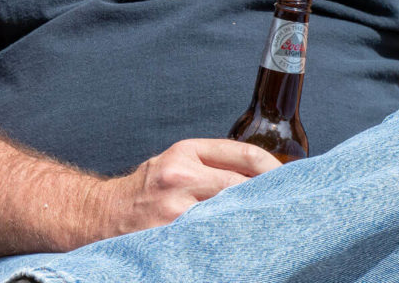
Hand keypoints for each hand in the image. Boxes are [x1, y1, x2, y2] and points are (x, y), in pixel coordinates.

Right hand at [92, 137, 281, 236]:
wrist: (105, 215)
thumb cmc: (146, 191)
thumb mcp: (174, 163)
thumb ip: (211, 166)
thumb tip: (263, 178)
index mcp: (186, 151)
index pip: (246, 154)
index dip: (276, 170)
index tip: (293, 182)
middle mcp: (182, 175)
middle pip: (245, 185)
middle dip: (271, 198)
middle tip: (293, 211)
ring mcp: (178, 207)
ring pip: (235, 212)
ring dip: (257, 221)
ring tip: (275, 229)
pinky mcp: (176, 234)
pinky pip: (217, 237)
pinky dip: (236, 240)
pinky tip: (247, 246)